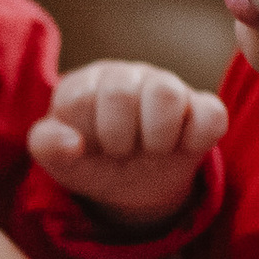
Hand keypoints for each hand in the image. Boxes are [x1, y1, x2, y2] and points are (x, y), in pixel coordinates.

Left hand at [28, 61, 226, 226]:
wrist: (130, 182)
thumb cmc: (90, 160)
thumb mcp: (58, 160)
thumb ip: (46, 146)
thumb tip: (71, 143)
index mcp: (86, 83)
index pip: (81, 99)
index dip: (87, 135)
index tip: (91, 147)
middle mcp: (127, 76)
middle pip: (122, 93)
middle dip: (118, 139)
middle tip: (121, 152)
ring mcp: (167, 87)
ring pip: (167, 92)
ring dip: (156, 137)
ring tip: (150, 150)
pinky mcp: (203, 107)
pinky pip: (212, 114)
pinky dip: (197, 139)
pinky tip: (181, 148)